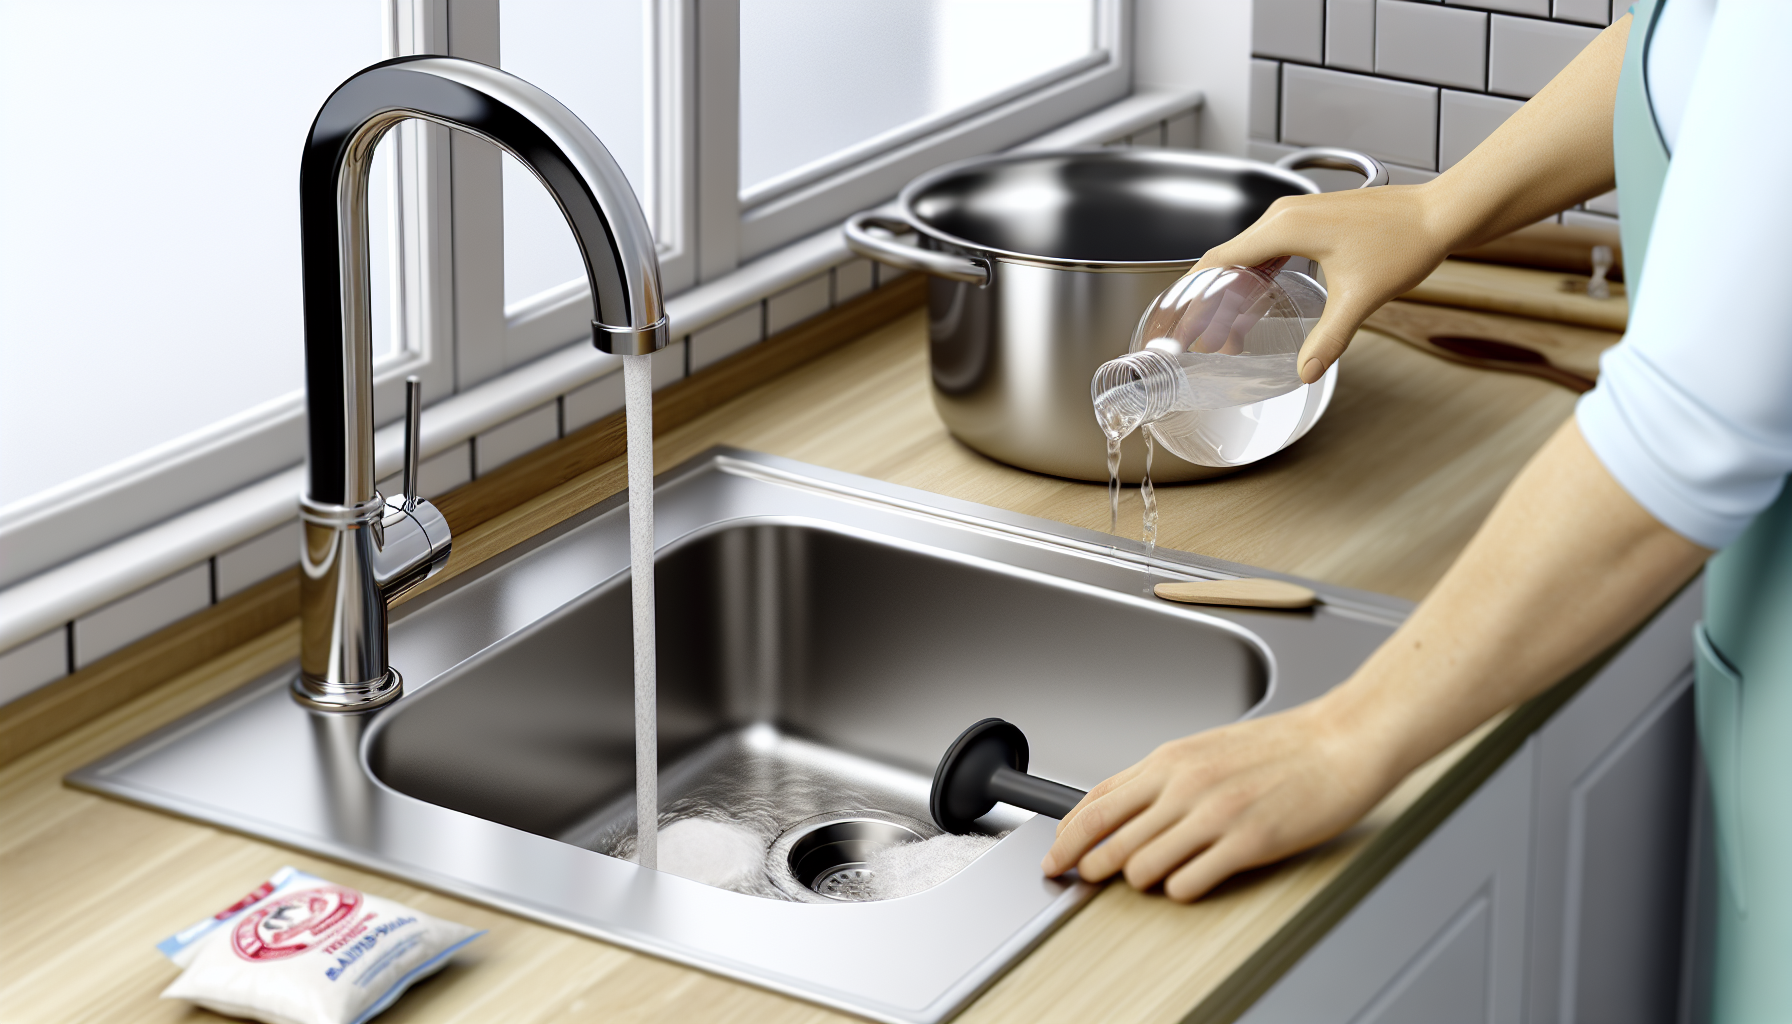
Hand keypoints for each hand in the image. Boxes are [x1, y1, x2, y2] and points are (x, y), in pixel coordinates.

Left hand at [1040, 699, 1394, 901]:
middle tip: (1082, 879)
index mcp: (1172, 759)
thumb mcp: (1207, 748)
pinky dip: (1179, 891)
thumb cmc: (1283, 747)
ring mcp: (1214, 814)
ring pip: (1141, 865)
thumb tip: (1123, 807)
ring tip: (1151, 879)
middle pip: (1107, 836)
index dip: (1067, 834)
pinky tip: (1190, 882)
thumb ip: (1165, 776)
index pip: (1097, 801)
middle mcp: (1185, 784)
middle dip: (1086, 865)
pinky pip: (1188, 882)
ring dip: (1137, 880)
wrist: (1342, 741)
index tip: (1055, 855)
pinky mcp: (1247, 842)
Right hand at [1192, 183, 1453, 383]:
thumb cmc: (1404, 240)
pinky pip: (1270, 251)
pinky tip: (1260, 305)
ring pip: (1249, 258)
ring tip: (1229, 334)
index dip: (1193, 295)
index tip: (1180, 324)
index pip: (1217, 260)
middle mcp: (1283, 216)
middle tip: (1206, 344)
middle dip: (1212, 305)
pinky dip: (1257, 280)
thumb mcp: (1359, 297)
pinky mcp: (1313, 221)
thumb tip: (1306, 372)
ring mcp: (1297, 216)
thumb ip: (1328, 338)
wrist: (1442, 213)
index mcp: (1282, 227)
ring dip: (1235, 295)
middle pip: (1228, 262)